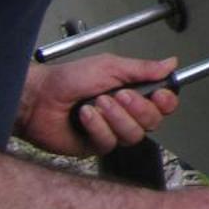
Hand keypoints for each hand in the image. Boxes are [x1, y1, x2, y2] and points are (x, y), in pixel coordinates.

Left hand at [16, 56, 178, 158]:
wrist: (38, 98)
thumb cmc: (67, 79)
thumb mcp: (109, 66)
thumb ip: (141, 68)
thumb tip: (170, 63)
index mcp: (133, 92)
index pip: (163, 103)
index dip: (166, 101)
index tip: (159, 94)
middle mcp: (125, 113)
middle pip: (153, 121)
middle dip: (136, 108)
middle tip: (119, 94)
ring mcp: (112, 131)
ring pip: (133, 135)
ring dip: (115, 117)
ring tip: (97, 103)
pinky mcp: (97, 145)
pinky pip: (109, 142)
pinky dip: (97, 126)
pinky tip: (84, 116)